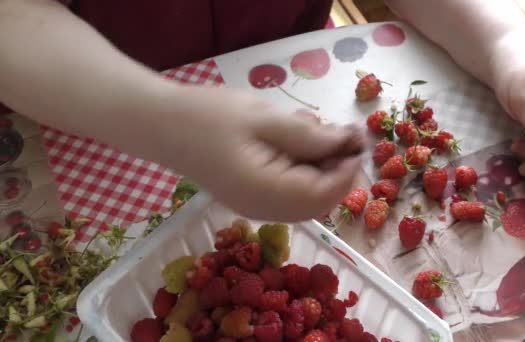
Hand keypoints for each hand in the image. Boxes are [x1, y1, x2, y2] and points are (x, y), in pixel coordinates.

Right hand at [165, 87, 364, 220]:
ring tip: (315, 131)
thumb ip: (308, 136)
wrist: (160, 126)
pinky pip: (290, 194)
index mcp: (266, 193)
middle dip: (337, 169)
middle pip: (319, 202)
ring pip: (307, 199)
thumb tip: (347, 144)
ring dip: (321, 169)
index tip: (357, 139)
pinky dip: (304, 171)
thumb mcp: (263, 119)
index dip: (347, 170)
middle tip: (340, 131)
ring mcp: (256, 209)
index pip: (324, 195)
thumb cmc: (208, 117)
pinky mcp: (251, 199)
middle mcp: (264, 211)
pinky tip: (295, 141)